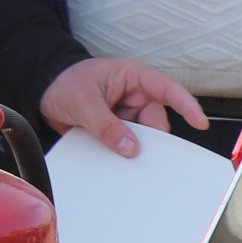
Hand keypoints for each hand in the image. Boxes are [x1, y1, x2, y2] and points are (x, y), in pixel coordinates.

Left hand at [39, 57, 205, 157]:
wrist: (41, 92)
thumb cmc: (63, 83)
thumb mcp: (83, 102)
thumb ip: (106, 125)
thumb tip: (130, 148)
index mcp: (133, 77)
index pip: (167, 89)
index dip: (186, 105)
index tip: (199, 122)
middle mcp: (135, 96)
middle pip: (156, 122)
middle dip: (152, 140)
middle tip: (145, 158)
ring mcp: (127, 114)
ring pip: (144, 137)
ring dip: (136, 149)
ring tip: (126, 162)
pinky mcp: (117, 130)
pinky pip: (128, 145)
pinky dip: (125, 154)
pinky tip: (119, 165)